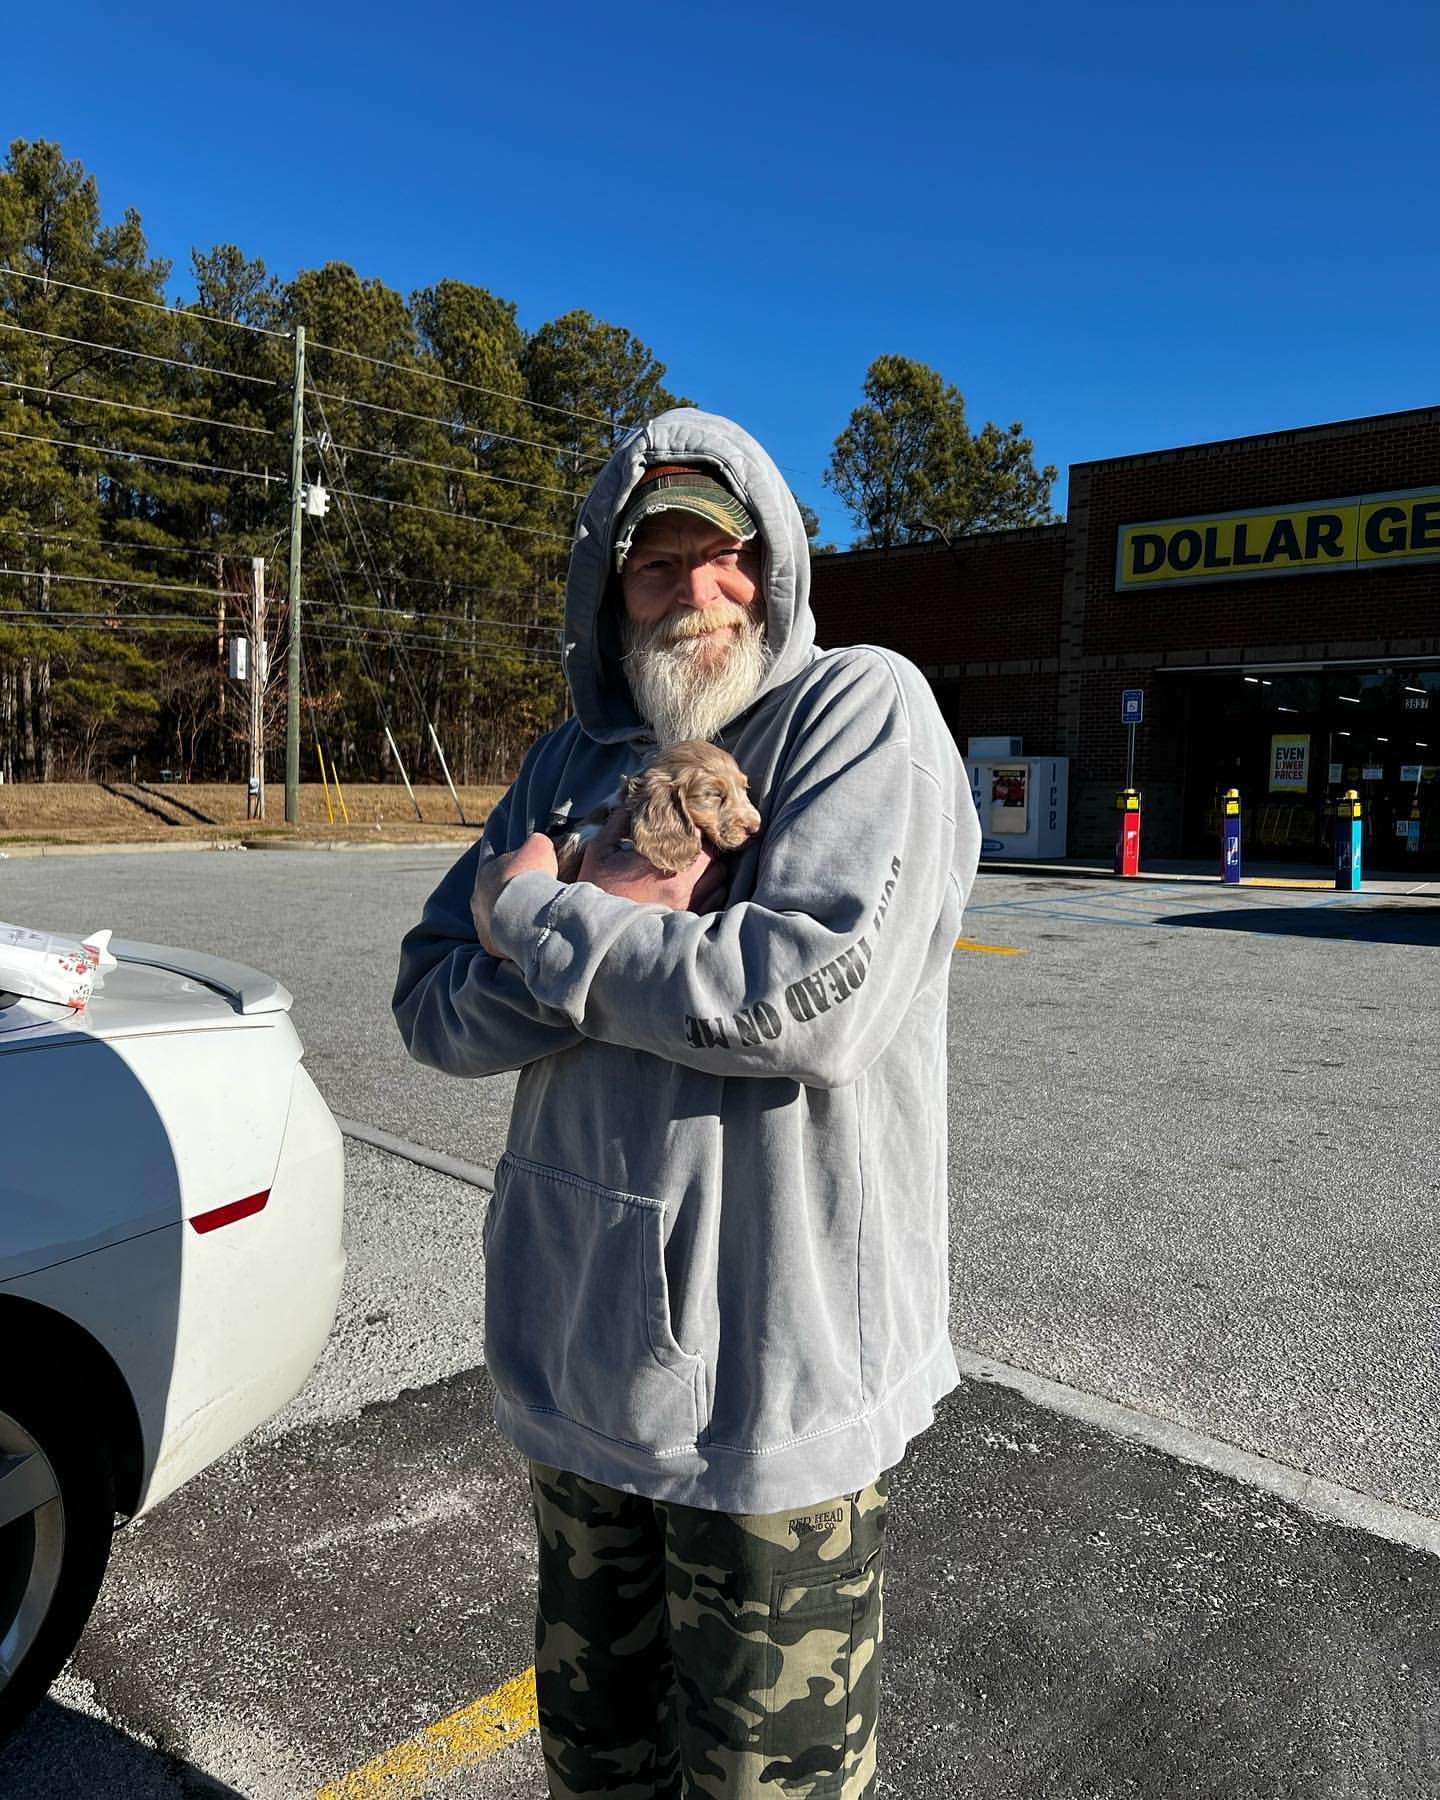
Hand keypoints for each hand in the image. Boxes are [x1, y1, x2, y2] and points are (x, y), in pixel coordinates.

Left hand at [471, 832, 558, 957]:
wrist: (528, 913)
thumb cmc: (531, 877)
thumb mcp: (539, 846)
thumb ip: (535, 843)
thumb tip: (537, 846)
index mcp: (486, 871)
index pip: (490, 857)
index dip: (501, 857)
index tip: (508, 861)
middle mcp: (477, 896)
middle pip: (491, 891)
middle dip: (508, 892)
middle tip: (526, 895)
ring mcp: (481, 921)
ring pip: (494, 916)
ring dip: (508, 916)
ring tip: (528, 918)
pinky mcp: (489, 942)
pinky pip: (499, 938)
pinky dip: (510, 936)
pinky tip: (526, 935)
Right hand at [578, 807, 729, 914]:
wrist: (596, 927)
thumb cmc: (597, 887)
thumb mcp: (600, 850)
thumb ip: (617, 823)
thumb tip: (632, 805)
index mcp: (662, 864)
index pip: (697, 835)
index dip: (694, 827)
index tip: (686, 825)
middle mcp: (681, 886)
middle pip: (714, 856)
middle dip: (706, 847)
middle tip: (693, 844)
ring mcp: (688, 905)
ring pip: (720, 877)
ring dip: (712, 868)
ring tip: (696, 865)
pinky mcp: (689, 919)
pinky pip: (717, 898)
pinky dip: (713, 888)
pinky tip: (697, 885)